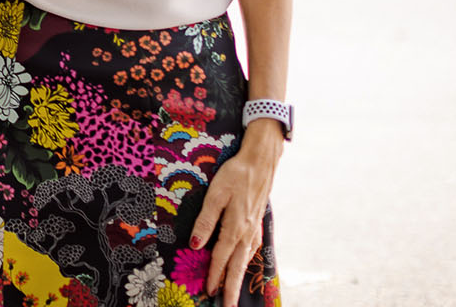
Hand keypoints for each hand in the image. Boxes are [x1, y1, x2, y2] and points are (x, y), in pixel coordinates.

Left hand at [191, 125, 281, 306]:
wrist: (260, 162)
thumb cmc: (235, 175)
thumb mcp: (215, 195)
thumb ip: (205, 221)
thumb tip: (195, 244)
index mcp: (235, 228)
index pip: (221, 258)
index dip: (214, 276)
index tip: (208, 292)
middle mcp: (247, 233)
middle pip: (237, 267)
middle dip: (231, 289)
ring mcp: (255, 230)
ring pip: (245, 261)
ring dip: (238, 278)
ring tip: (232, 294)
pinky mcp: (258, 224)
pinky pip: (251, 250)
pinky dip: (245, 263)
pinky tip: (242, 266)